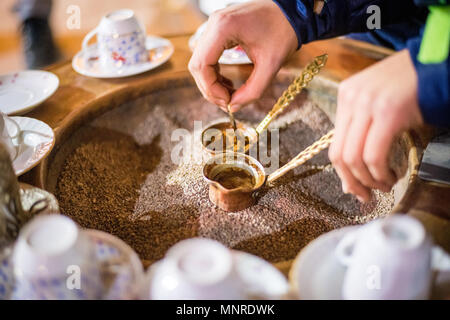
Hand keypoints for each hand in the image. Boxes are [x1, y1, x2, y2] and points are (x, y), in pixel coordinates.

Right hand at [188, 0, 297, 111]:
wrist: (292, 11)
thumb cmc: (284, 32)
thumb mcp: (271, 66)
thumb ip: (252, 91)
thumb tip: (233, 108)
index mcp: (223, 28)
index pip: (202, 66)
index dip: (211, 89)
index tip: (227, 102)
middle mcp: (214, 24)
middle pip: (197, 65)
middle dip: (210, 88)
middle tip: (227, 102)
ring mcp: (214, 25)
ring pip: (200, 62)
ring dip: (211, 82)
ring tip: (229, 94)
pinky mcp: (218, 30)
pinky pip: (207, 56)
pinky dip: (214, 73)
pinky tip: (227, 83)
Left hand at [328, 50, 423, 201]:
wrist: (440, 62)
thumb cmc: (413, 86)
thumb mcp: (379, 103)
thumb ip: (363, 133)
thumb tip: (349, 176)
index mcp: (346, 94)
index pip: (335, 144)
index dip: (343, 173)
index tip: (355, 188)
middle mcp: (352, 98)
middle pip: (339, 154)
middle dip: (351, 182)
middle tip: (366, 196)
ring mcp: (368, 103)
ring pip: (353, 158)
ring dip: (368, 181)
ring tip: (384, 185)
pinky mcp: (389, 112)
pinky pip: (374, 155)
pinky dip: (380, 173)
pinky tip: (391, 177)